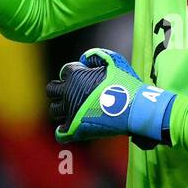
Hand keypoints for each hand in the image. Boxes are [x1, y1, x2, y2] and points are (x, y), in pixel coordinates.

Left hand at [46, 48, 175, 149]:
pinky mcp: (76, 129)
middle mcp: (69, 93)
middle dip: (58, 89)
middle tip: (69, 92)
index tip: (82, 76)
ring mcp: (71, 112)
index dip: (73, 72)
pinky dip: (62, 131)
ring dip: (60, 108)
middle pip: (52, 90)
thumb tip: (83, 59)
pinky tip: (68, 127)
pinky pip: (60, 133)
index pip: (65, 71)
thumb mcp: (114, 60)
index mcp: (76, 76)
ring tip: (71, 109)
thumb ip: (96, 55)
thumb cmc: (126, 84)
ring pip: (54, 110)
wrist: (135, 108)